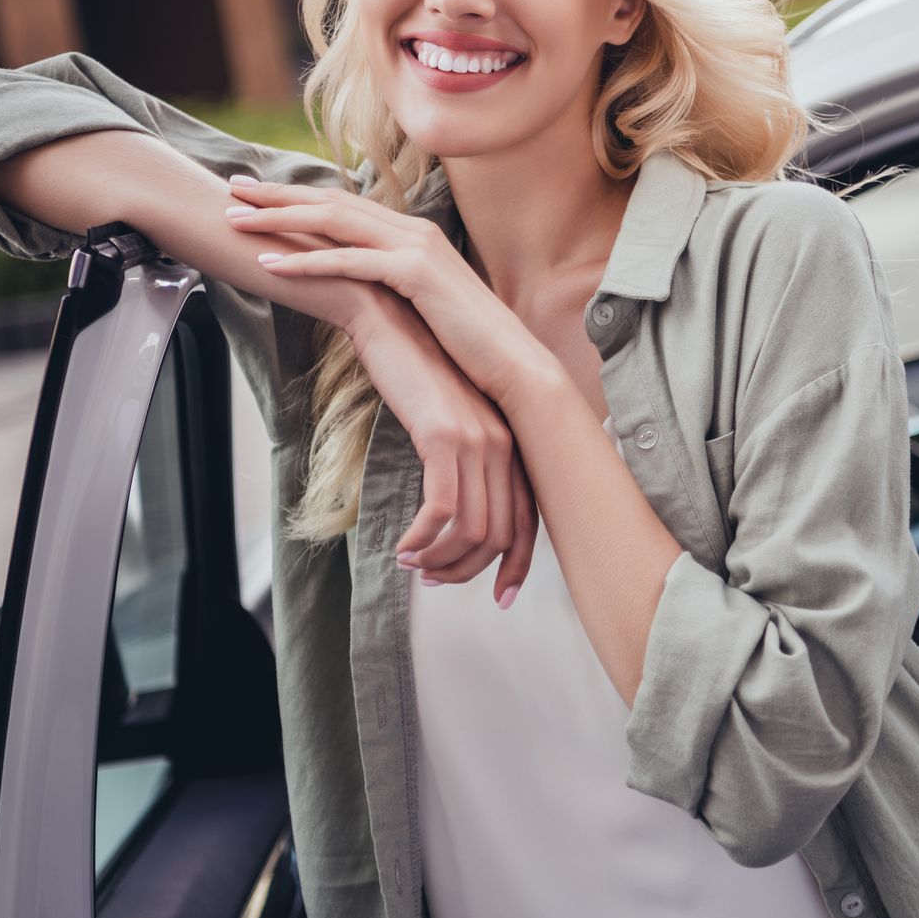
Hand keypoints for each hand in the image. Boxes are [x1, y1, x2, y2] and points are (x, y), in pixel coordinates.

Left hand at [225, 177, 558, 413]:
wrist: (513, 364)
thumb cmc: (470, 345)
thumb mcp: (426, 306)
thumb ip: (397, 289)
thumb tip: (366, 296)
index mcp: (414, 235)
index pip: (345, 206)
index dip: (298, 197)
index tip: (257, 195)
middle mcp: (413, 231)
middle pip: (332, 202)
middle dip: (277, 196)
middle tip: (232, 190)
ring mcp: (415, 248)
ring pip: (334, 222)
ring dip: (280, 220)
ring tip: (236, 221)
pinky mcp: (415, 274)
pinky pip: (349, 261)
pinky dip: (307, 260)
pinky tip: (271, 262)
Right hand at [348, 291, 539, 597]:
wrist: (389, 321)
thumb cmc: (414, 372)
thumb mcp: (450, 419)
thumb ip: (466, 460)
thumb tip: (462, 513)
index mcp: (511, 442)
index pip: (529, 520)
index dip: (518, 565)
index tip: (500, 596)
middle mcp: (504, 442)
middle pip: (501, 534)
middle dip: (467, 569)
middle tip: (433, 579)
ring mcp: (477, 439)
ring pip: (471, 528)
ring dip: (440, 558)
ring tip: (412, 564)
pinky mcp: (443, 436)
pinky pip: (442, 508)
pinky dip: (423, 538)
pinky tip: (402, 547)